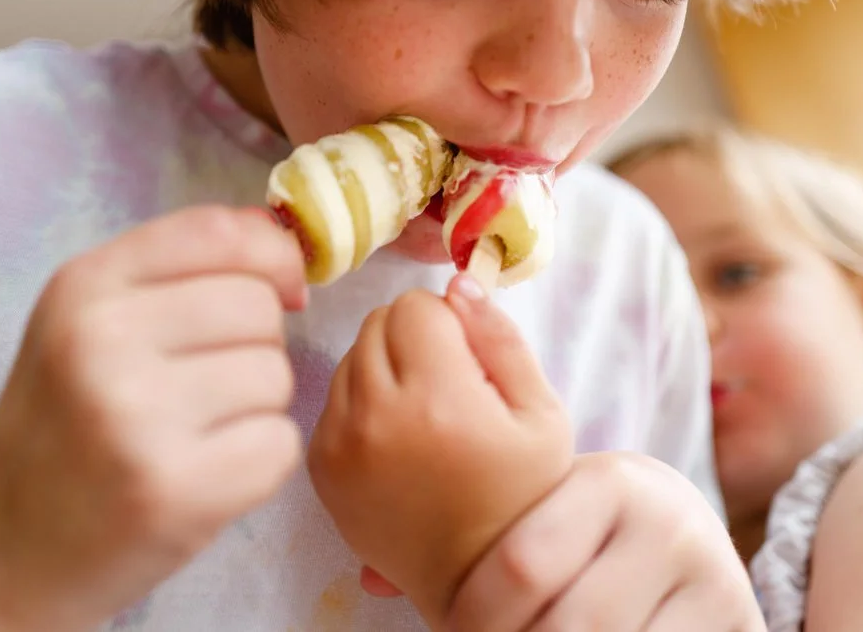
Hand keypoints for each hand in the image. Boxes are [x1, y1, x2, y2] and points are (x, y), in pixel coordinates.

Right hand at [0, 205, 307, 631]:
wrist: (0, 549)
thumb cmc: (63, 424)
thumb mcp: (89, 321)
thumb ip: (180, 267)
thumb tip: (284, 242)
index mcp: (82, 288)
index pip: (219, 233)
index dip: (271, 256)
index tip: (277, 288)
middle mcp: (102, 343)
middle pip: (257, 307)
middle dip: (254, 343)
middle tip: (204, 385)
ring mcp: (136, 419)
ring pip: (275, 376)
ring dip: (257, 406)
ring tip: (196, 432)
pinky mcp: (174, 490)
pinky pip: (279, 444)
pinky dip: (259, 462)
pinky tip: (206, 474)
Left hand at [309, 276, 572, 622]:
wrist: (478, 581)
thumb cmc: (523, 494)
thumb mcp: (542, 414)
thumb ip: (501, 338)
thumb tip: (458, 282)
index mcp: (439, 401)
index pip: (416, 305)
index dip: (448, 322)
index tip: (469, 358)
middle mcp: (378, 419)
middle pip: (377, 323)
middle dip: (414, 338)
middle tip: (448, 384)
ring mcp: (340, 445)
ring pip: (351, 355)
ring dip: (384, 366)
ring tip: (423, 412)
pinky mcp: (320, 468)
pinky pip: (332, 398)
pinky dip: (361, 402)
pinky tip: (397, 436)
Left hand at [446, 452, 764, 631]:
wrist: (696, 549)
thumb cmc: (593, 535)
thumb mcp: (551, 515)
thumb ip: (480, 535)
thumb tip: (372, 581)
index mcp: (612, 481)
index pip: (522, 563)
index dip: (472, 615)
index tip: (449, 628)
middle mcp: (668, 523)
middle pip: (567, 623)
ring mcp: (709, 577)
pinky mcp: (732, 619)